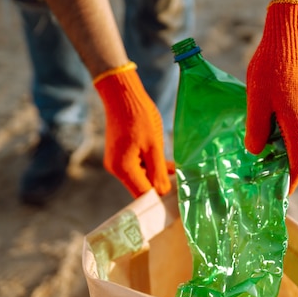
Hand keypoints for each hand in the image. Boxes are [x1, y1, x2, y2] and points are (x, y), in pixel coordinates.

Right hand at [94, 62, 171, 196]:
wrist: (122, 95)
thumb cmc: (139, 117)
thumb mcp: (154, 146)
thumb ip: (158, 171)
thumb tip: (163, 192)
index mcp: (123, 169)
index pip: (142, 195)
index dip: (159, 199)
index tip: (176, 201)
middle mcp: (117, 169)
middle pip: (141, 187)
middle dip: (160, 187)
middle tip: (181, 188)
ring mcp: (117, 162)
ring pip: (141, 177)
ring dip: (158, 175)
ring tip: (177, 173)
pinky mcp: (121, 155)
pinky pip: (138, 167)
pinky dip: (152, 166)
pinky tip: (169, 165)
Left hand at [245, 0, 297, 194]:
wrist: (292, 32)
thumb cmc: (272, 66)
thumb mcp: (257, 101)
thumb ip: (256, 130)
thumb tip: (256, 152)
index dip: (289, 184)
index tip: (279, 197)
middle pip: (297, 153)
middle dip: (279, 166)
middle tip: (258, 176)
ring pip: (295, 137)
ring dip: (278, 147)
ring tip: (256, 151)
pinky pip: (295, 123)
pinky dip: (281, 131)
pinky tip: (263, 125)